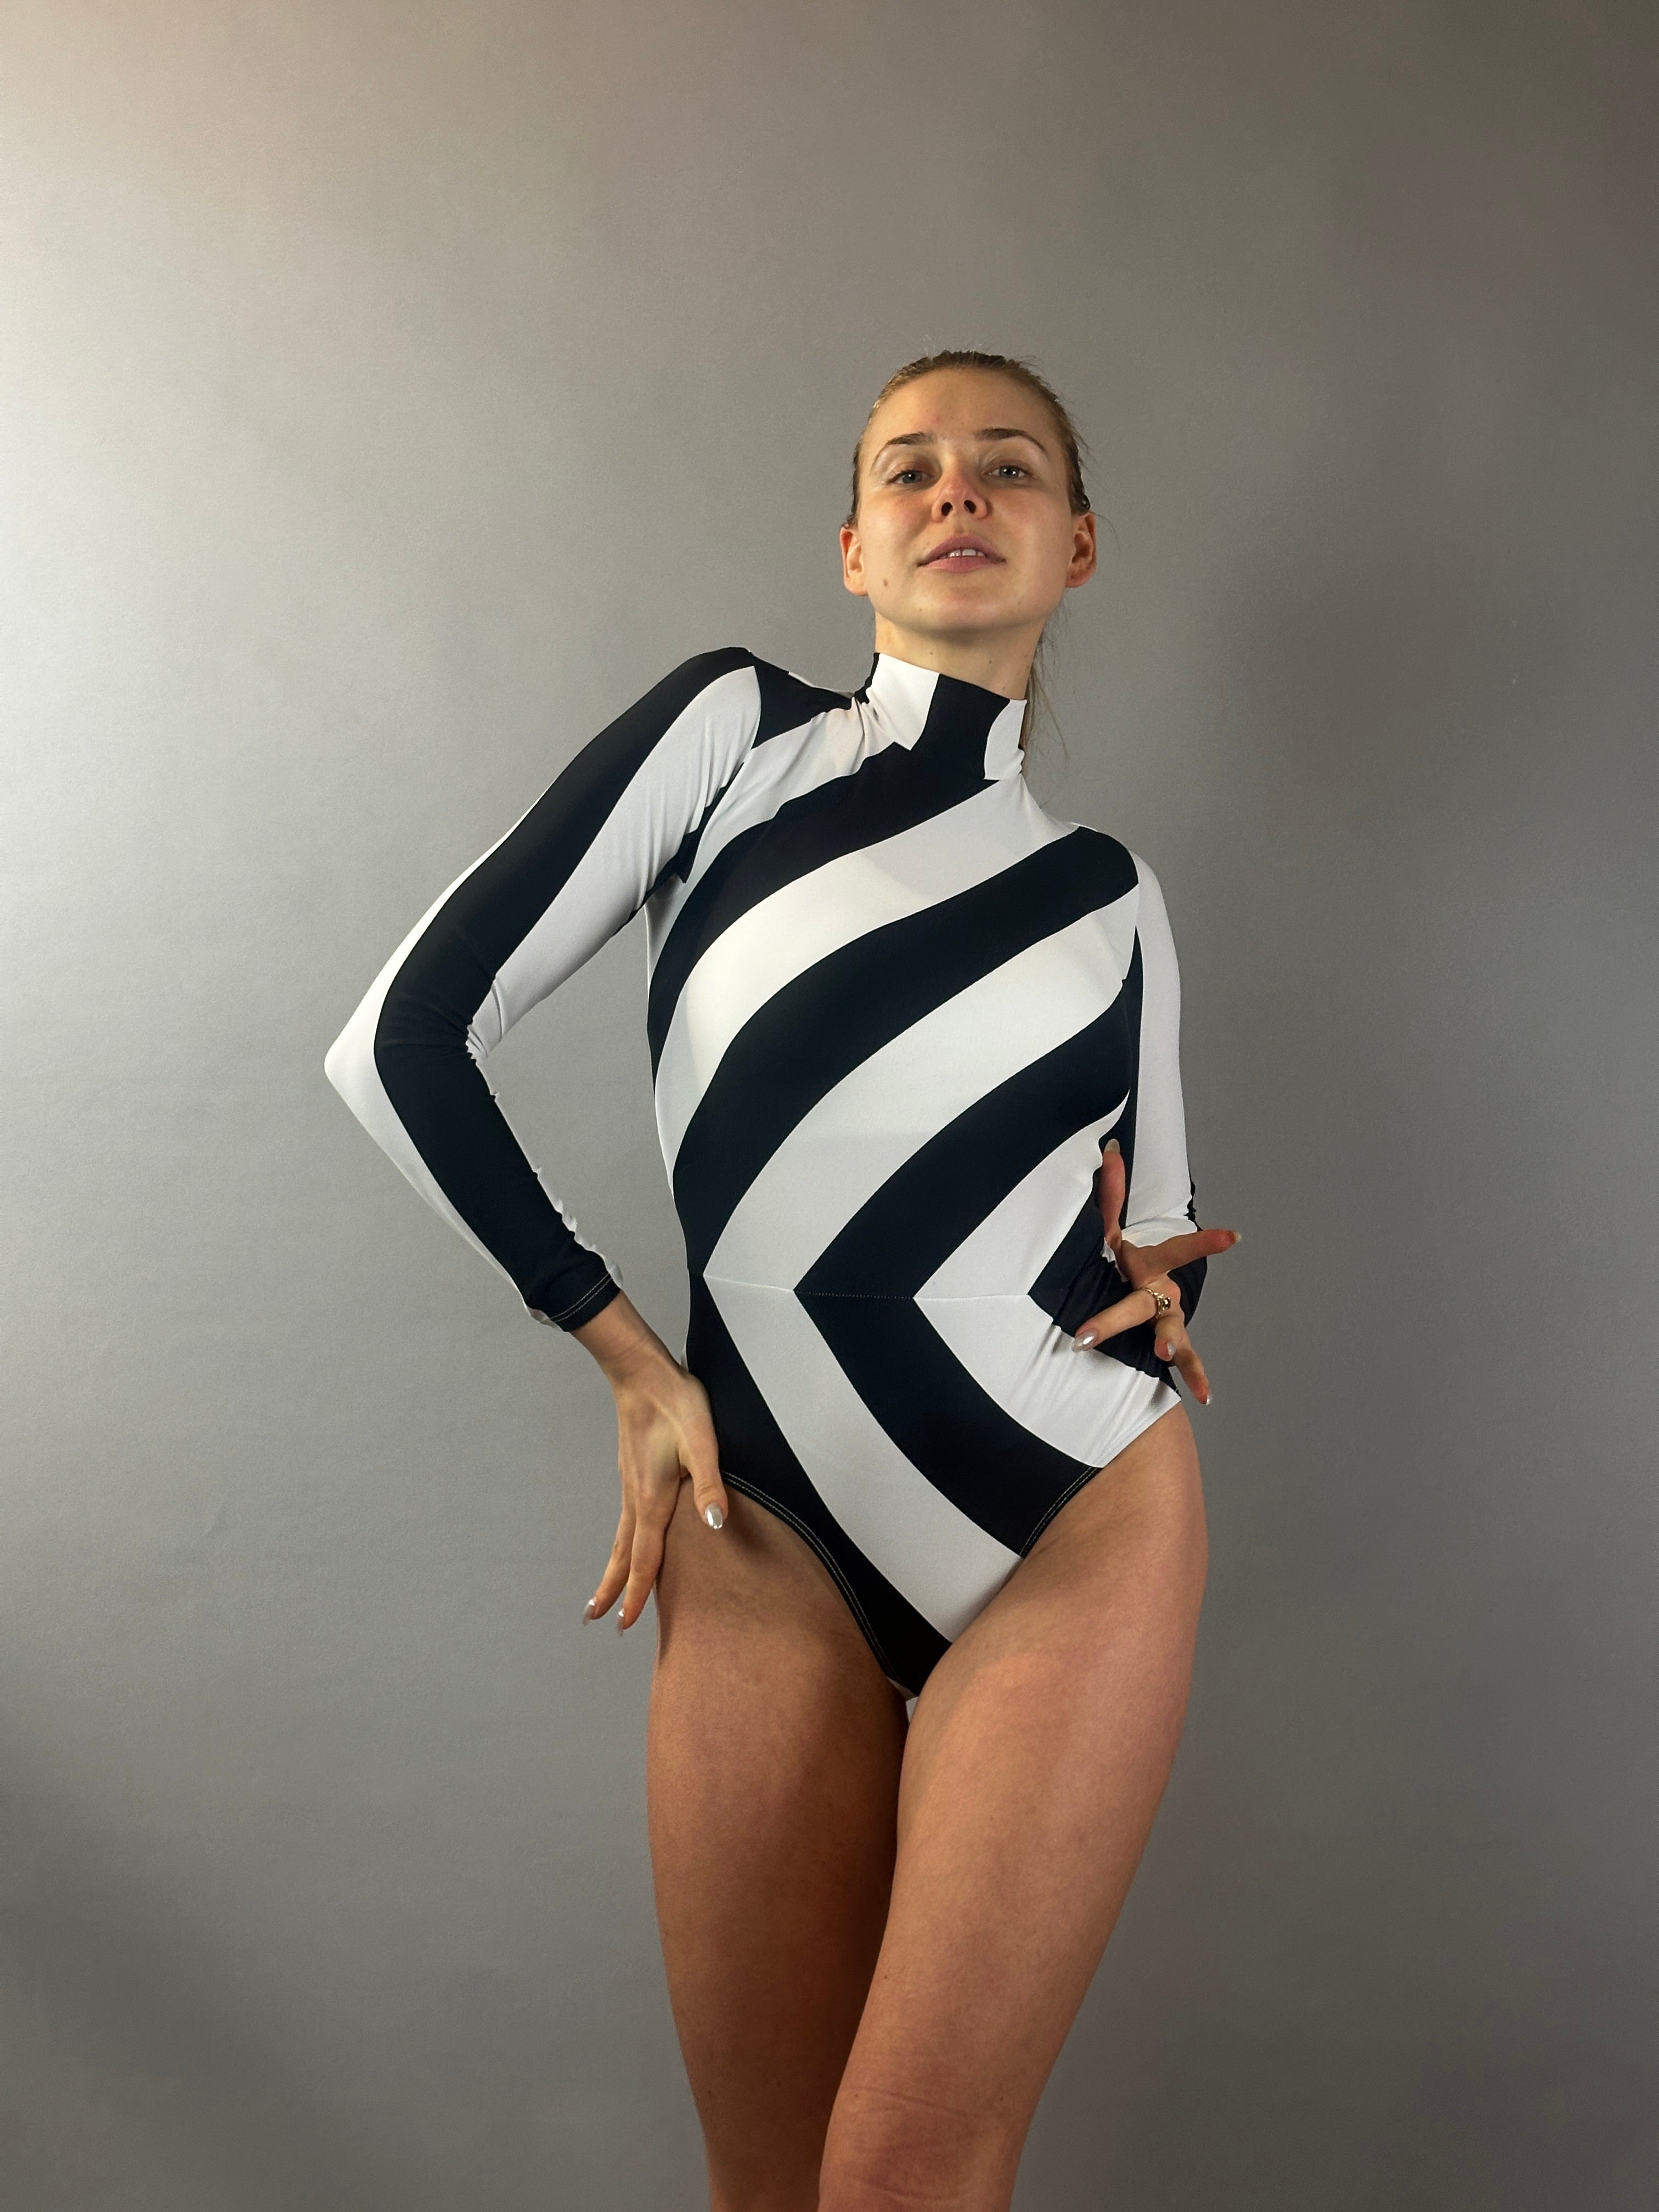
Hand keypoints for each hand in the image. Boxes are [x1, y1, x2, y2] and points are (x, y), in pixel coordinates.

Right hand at [571, 1293, 728, 1631]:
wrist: (642, 1372)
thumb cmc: (676, 1402)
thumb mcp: (702, 1440)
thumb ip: (710, 1483)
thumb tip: (715, 1524)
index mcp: (652, 1497)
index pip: (645, 1557)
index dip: (638, 1592)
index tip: (625, 1624)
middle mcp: (636, 1497)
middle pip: (624, 1555)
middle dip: (612, 1590)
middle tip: (596, 1620)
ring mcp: (630, 1485)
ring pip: (622, 1539)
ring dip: (614, 1569)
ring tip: (602, 1594)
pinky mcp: (632, 1473)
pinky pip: (626, 1521)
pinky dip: (623, 1544)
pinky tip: (628, 1544)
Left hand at [1072, 1139, 1238, 1405]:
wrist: (1130, 1287)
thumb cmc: (1119, 1259)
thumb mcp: (1110, 1230)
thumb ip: (1110, 1195)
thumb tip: (1109, 1150)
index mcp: (1150, 1263)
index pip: (1178, 1249)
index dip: (1206, 1242)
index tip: (1235, 1239)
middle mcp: (1163, 1291)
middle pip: (1143, 1304)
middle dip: (1115, 1318)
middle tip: (1088, 1334)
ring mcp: (1167, 1319)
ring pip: (1174, 1334)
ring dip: (1176, 1347)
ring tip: (1165, 1357)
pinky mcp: (1166, 1343)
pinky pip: (1185, 1360)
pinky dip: (1195, 1376)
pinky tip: (1207, 1396)